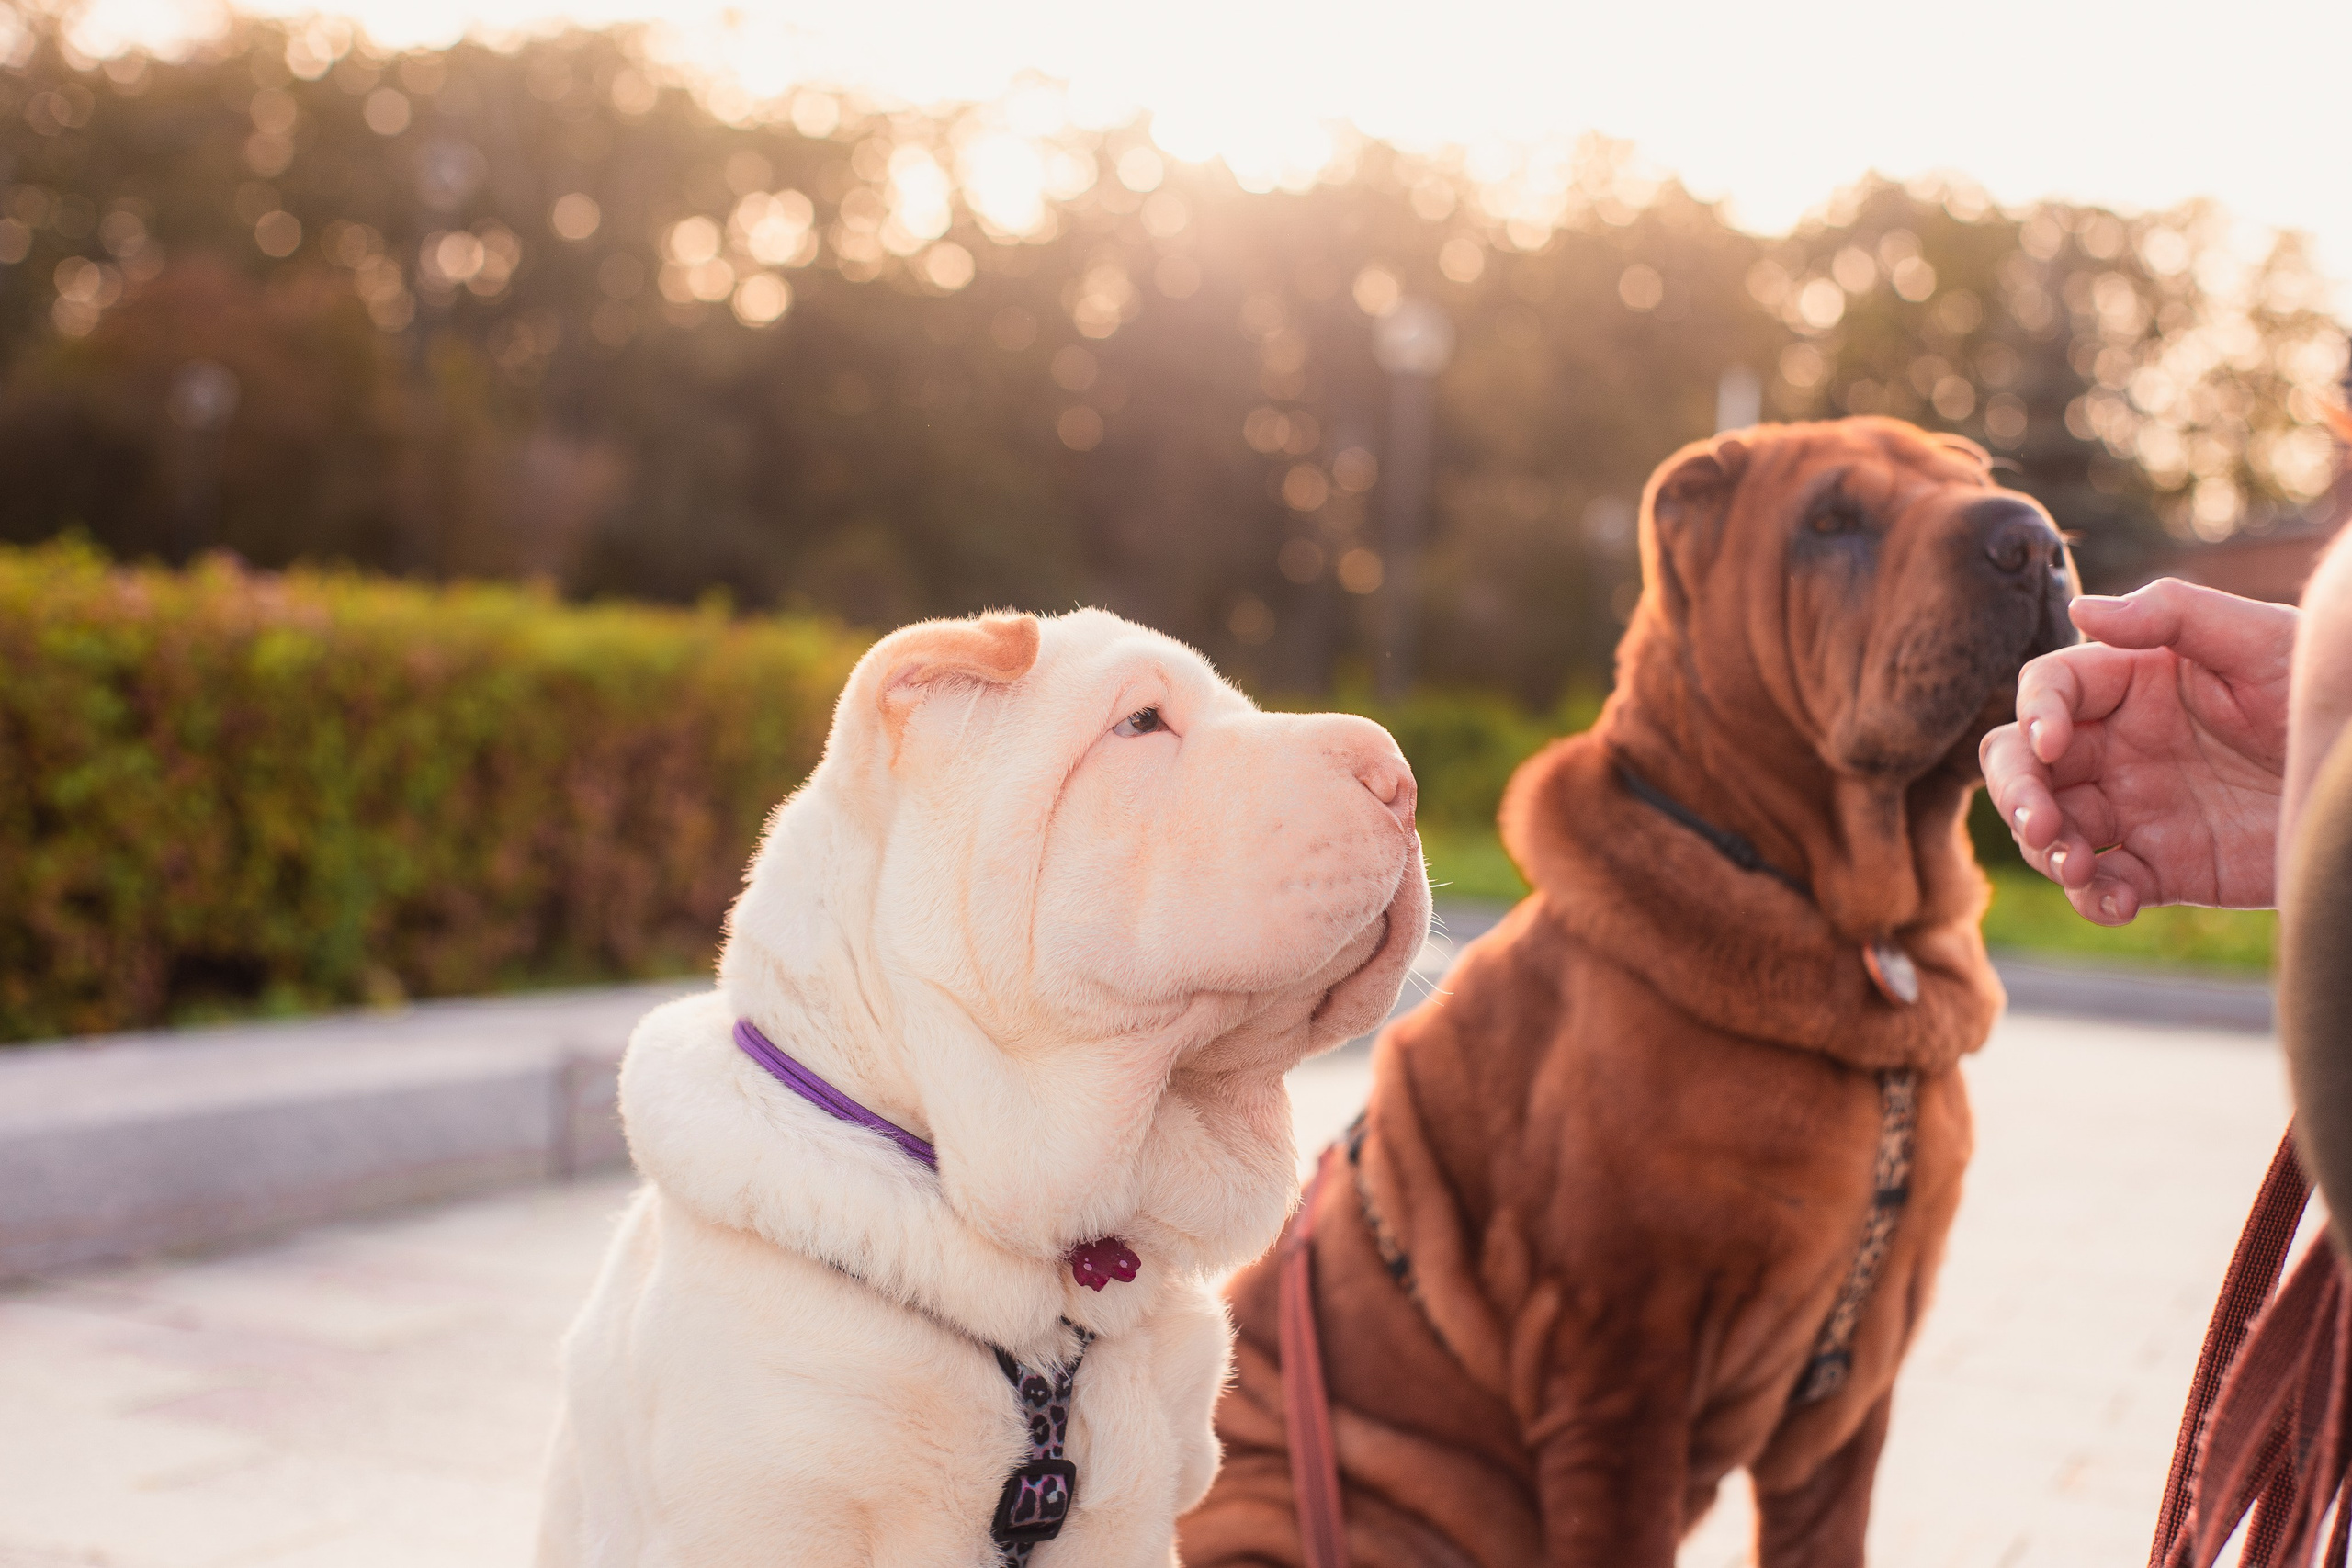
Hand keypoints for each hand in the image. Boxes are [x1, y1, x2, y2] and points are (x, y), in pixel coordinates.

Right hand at [1979, 578, 2295, 923]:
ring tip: (2079, 867)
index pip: (2048, 690)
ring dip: (2045, 852)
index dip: (2034, 714)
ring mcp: (2133, 809)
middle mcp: (2117, 747)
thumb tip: (2079, 610)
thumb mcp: (2258, 639)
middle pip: (2023, 764)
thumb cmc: (2321, 693)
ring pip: (2049, 830)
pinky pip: (2103, 886)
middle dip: (2016, 793)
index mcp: (2130, 685)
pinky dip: (2093, 900)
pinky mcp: (2160, 866)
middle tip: (2039, 824)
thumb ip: (2173, 612)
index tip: (2051, 744)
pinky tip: (2118, 903)